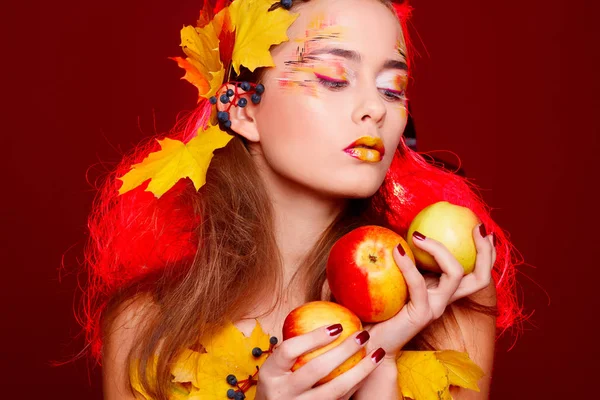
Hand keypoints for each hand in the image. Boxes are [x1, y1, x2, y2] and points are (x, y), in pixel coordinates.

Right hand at [255, 324, 385, 399]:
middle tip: (362, 334)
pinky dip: (357, 384)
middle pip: (315, 370)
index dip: (314, 337)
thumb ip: (294, 348)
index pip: (289, 350)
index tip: (337, 326)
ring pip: (335, 390)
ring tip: (376, 353)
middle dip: (343, 350)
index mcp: (269, 374)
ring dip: (360, 370)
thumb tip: (324, 312)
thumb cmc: (279, 382)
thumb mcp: (276, 367)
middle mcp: (282, 394)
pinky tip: (369, 370)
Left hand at [362, 224, 495, 358]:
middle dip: (485, 251)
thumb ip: (406, 258)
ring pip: (455, 274)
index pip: (475, 272)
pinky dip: (408, 265)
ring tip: (417, 235)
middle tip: (477, 227)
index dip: (486, 252)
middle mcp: (445, 299)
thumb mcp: (396, 275)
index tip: (479, 226)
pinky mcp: (421, 313)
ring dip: (439, 249)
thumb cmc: (380, 304)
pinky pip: (419, 284)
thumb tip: (403, 227)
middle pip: (480, 278)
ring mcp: (435, 307)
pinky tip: (396, 250)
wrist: (369, 337)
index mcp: (442, 289)